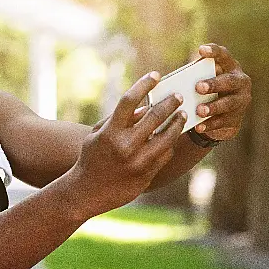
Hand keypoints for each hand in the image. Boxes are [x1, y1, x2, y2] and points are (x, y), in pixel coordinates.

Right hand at [71, 71, 187, 216]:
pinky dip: (169, 144)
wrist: (86, 192)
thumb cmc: (90, 159)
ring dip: (177, 122)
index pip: (130, 101)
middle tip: (178, 96)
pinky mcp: (146, 174)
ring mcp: (138, 161)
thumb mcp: (96, 136)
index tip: (156, 75)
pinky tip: (170, 137)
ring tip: (182, 115)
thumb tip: (143, 108)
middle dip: (170, 102)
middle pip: (155, 116)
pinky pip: (165, 154)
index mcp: (109, 133)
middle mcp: (125, 145)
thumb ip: (117, 120)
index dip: (144, 85)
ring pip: (167, 136)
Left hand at [192, 43, 251, 140]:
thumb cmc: (204, 94)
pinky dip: (210, 124)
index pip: (224, 56)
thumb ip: (192, 77)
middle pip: (229, 81)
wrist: (219, 120)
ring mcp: (241, 101)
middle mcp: (240, 82)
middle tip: (198, 87)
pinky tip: (198, 127)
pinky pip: (223, 122)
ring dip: (213, 106)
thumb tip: (166, 80)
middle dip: (214, 83)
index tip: (201, 50)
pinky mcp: (236, 119)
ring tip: (199, 110)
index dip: (214, 52)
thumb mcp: (201, 83)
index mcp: (230, 68)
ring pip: (228, 103)